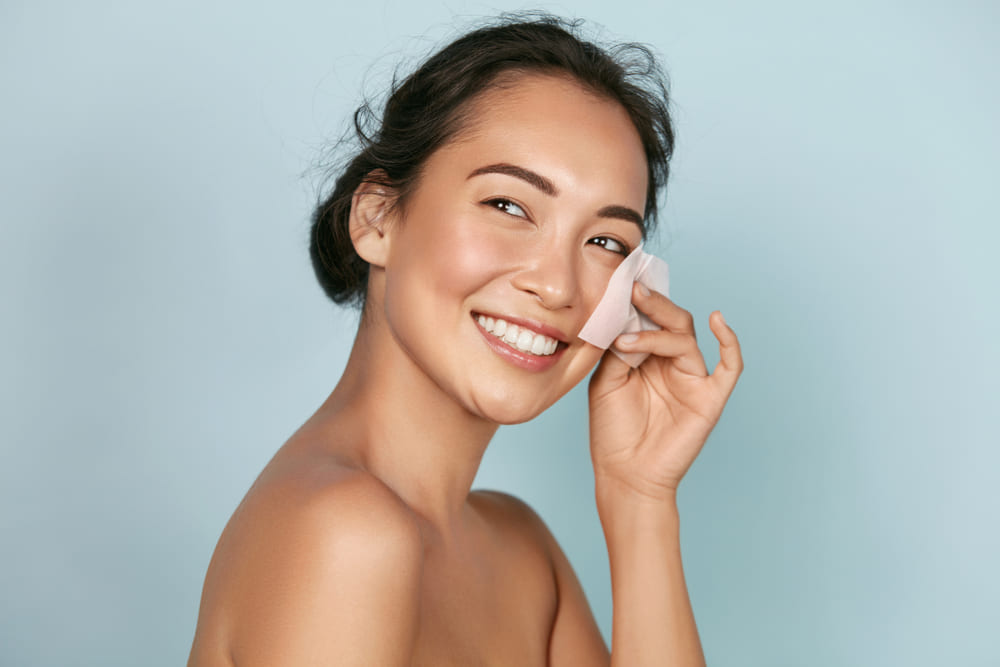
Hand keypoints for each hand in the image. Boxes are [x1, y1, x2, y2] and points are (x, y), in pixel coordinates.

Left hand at [588, 283, 743, 500]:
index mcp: (647, 356)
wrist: (625, 474)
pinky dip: (729, 342)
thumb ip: (617, 348)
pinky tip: (717, 320)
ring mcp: (693, 379)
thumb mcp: (605, 380)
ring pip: (686, 339)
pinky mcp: (709, 398)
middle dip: (653, 304)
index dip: (637, 301)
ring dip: (658, 333)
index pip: (649, 318)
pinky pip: (729, 367)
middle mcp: (671, 363)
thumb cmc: (613, 431)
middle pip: (672, 321)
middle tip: (632, 289)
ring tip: (628, 339)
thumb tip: (626, 316)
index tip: (620, 281)